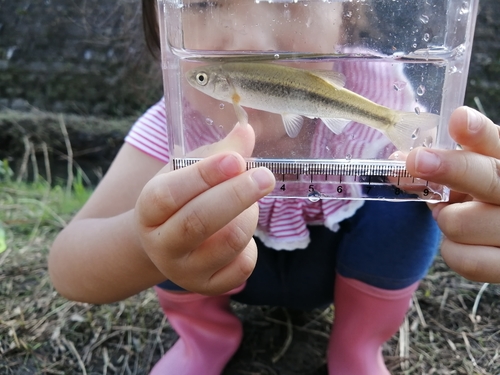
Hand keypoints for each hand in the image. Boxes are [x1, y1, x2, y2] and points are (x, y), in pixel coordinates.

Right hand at [134, 124, 275, 294]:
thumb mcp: (187, 173)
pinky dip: (252, 245)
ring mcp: (184, 271)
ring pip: (229, 241)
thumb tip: (247, 131)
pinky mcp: (209, 287)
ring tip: (249, 202)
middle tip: (264, 176)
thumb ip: (217, 152)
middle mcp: (162, 245)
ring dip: (249, 215)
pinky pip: (243, 265)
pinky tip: (242, 232)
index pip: (169, 194)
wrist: (166, 244)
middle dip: (236, 195)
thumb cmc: (181, 200)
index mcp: (148, 211)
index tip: (235, 159)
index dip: (203, 175)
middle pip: (198, 222)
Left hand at [406, 107, 499, 282]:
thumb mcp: (473, 174)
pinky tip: (466, 240)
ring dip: (446, 218)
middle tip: (418, 160)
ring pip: (459, 222)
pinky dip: (453, 248)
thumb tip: (397, 161)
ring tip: (460, 214)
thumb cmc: (487, 199)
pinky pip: (463, 259)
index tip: (458, 119)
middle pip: (488, 179)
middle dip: (450, 168)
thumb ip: (444, 164)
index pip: (499, 144)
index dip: (479, 133)